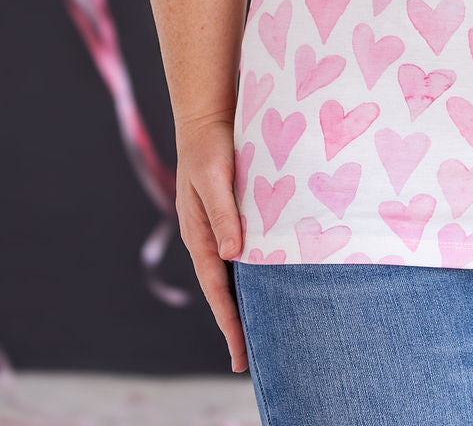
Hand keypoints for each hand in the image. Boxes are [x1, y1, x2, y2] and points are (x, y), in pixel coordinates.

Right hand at [175, 114, 247, 373]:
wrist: (209, 115)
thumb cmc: (212, 145)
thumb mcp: (216, 176)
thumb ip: (224, 213)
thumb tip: (233, 255)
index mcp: (200, 233)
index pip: (216, 287)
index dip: (229, 321)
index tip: (240, 352)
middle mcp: (208, 236)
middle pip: (223, 289)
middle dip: (235, 324)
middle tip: (250, 361)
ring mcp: (219, 227)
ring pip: (232, 274)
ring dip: (244, 301)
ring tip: (260, 332)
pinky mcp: (232, 214)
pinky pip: (241, 252)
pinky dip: (251, 272)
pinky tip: (267, 281)